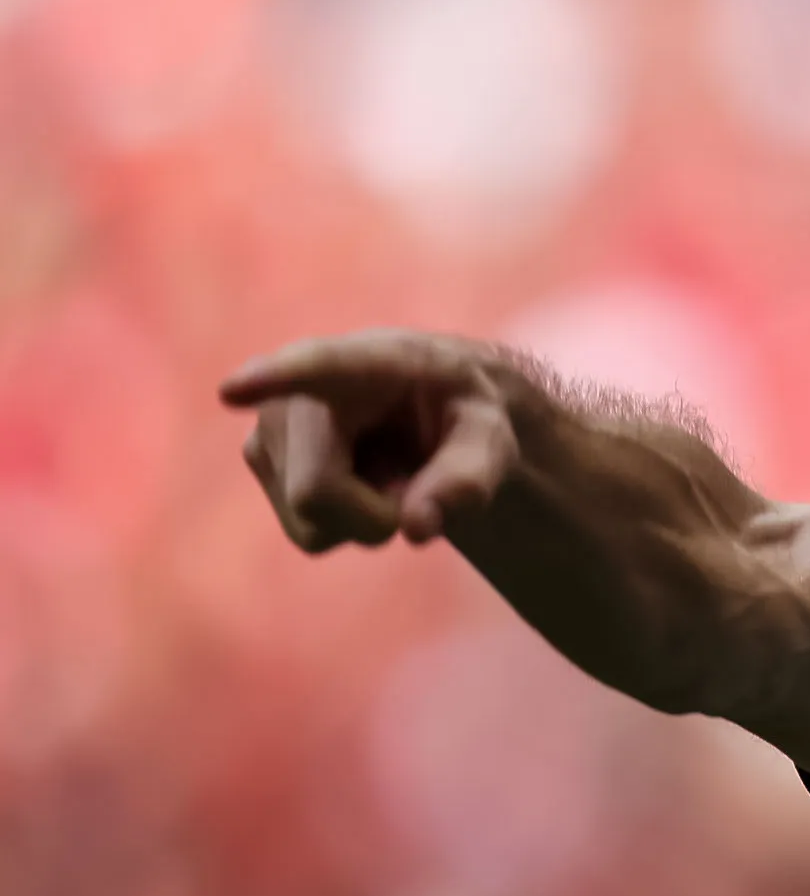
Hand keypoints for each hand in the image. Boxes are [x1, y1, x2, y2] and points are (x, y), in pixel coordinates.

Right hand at [220, 330, 529, 550]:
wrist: (429, 407)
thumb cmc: (461, 412)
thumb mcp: (491, 438)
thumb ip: (470, 478)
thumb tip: (415, 528)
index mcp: (368, 361)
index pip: (318, 369)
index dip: (275, 380)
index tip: (233, 390)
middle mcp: (299, 389)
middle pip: (318, 493)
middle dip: (375, 516)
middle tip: (414, 482)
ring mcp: (269, 426)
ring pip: (313, 523)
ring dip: (363, 518)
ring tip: (385, 468)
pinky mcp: (260, 461)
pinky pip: (309, 534)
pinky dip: (345, 525)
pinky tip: (358, 482)